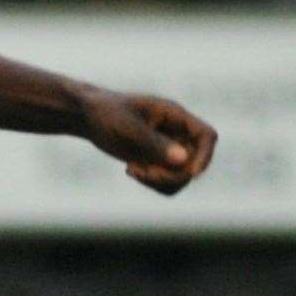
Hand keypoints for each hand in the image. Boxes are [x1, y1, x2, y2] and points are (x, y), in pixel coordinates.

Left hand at [81, 88, 217, 195]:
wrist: (88, 116)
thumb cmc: (106, 112)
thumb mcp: (127, 126)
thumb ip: (154, 142)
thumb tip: (184, 160)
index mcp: (175, 115)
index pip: (206, 136)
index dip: (205, 156)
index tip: (191, 173)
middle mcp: (177, 132)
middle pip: (195, 163)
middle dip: (173, 175)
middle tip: (145, 173)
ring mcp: (169, 148)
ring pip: (183, 177)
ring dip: (162, 182)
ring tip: (134, 171)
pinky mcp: (157, 161)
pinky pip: (169, 182)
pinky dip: (153, 184)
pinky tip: (131, 170)